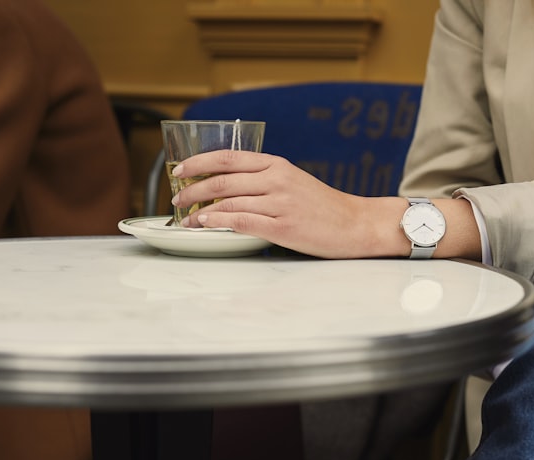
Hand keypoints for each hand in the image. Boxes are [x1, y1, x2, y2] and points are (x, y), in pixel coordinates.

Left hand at [170, 150, 410, 258]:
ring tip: (185, 218)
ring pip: (228, 201)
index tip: (179, 170)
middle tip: (176, 198)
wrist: (356, 224)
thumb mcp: (292, 180)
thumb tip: (225, 184)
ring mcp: (280, 204)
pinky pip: (242, 221)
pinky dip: (218, 221)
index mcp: (276, 165)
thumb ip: (263, 179)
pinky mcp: (283, 227)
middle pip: (221, 179)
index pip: (227, 157)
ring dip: (200, 210)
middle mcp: (276, 180)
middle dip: (192, 189)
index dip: (198, 162)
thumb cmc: (323, 206)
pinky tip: (205, 223)